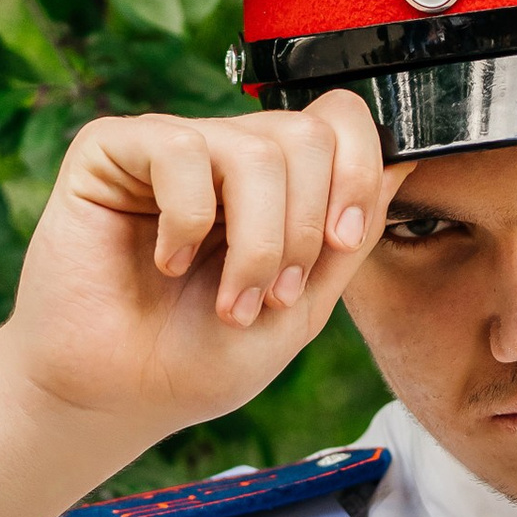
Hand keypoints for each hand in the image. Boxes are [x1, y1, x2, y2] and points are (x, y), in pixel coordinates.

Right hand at [4, 89, 409, 435]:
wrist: (118, 394)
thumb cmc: (200, 357)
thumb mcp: (302, 306)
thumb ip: (349, 237)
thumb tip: (403, 159)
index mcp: (278, 183)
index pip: (340, 122)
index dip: (356, 174)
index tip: (342, 242)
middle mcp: (228, 154)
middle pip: (306, 135)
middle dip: (302, 230)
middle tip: (269, 294)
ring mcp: (172, 146)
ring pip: (254, 148)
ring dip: (253, 243)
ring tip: (228, 299)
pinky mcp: (113, 150)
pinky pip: (180, 150)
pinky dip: (187, 221)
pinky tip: (168, 260)